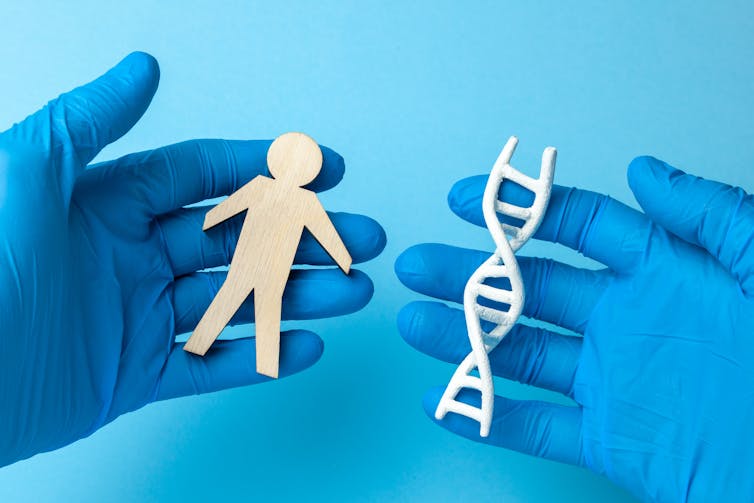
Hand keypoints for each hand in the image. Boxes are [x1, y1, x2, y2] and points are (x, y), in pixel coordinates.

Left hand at [0, 52, 384, 466]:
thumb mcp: (23, 173)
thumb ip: (90, 119)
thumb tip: (142, 68)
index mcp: (106, 204)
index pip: (203, 177)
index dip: (265, 169)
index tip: (322, 169)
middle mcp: (129, 256)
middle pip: (236, 241)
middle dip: (303, 238)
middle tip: (361, 239)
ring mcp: (137, 317)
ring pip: (235, 301)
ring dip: (297, 296)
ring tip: (351, 291)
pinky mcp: (136, 374)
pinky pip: (209, 365)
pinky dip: (259, 358)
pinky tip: (303, 345)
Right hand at [396, 156, 753, 500]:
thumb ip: (708, 214)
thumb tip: (646, 170)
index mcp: (665, 273)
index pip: (577, 226)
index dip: (519, 209)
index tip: (466, 200)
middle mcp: (628, 321)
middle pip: (530, 289)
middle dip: (469, 275)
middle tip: (420, 265)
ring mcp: (613, 380)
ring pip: (521, 354)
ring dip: (465, 339)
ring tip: (417, 325)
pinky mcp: (611, 439)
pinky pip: (538, 427)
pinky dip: (490, 416)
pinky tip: (449, 401)